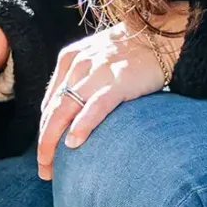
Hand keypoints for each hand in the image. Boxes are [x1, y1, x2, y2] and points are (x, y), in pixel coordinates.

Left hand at [36, 14, 187, 180]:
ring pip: (65, 110)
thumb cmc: (131, 53)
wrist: (162, 37)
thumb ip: (80, 81)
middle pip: (52, 110)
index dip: (44, 132)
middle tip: (44, 169)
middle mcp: (79, 65)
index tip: (45, 154)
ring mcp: (98, 72)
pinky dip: (82, 125)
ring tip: (52, 167)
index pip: (49, 104)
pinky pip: (95, 107)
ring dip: (54, 142)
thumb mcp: (96, 59)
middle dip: (44, 143)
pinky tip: (74, 143)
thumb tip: (68, 116)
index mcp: (70, 60)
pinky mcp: (119, 81)